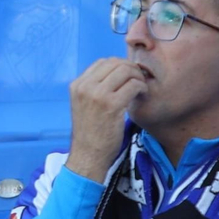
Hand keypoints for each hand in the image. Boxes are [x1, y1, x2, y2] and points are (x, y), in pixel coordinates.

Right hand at [65, 59, 146, 180]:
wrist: (88, 156)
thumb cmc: (90, 132)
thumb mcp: (84, 105)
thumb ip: (94, 88)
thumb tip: (116, 72)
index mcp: (77, 85)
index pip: (102, 62)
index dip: (119, 66)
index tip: (128, 76)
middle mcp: (85, 87)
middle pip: (115, 63)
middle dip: (131, 69)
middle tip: (138, 80)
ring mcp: (97, 95)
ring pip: (125, 71)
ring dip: (138, 77)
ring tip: (140, 88)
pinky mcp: (111, 105)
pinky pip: (133, 85)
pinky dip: (141, 87)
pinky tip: (142, 95)